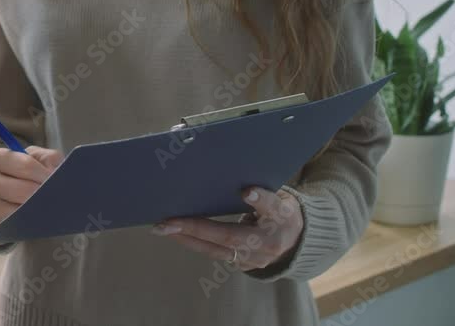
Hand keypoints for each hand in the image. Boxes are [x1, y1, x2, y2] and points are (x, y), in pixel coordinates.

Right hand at [0, 146, 63, 236]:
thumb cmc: (15, 173)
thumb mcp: (31, 158)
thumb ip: (48, 158)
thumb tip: (57, 173)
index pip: (27, 165)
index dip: (47, 175)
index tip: (60, 182)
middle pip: (25, 190)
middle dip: (46, 196)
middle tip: (59, 199)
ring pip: (20, 211)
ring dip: (39, 212)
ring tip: (51, 210)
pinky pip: (13, 227)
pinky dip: (28, 225)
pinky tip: (37, 220)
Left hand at [149, 187, 303, 271]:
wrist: (293, 244)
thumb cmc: (281, 214)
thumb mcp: (281, 200)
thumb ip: (265, 196)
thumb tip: (245, 190)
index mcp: (282, 220)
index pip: (272, 208)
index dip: (260, 200)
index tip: (247, 191)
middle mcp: (266, 244)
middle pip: (229, 236)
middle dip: (196, 228)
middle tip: (167, 222)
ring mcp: (251, 258)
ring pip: (215, 249)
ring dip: (186, 238)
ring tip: (161, 228)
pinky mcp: (240, 264)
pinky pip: (212, 252)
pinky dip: (192, 242)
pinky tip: (173, 232)